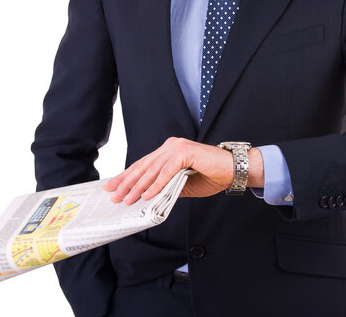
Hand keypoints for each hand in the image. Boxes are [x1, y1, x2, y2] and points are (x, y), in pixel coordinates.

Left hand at [101, 137, 263, 204]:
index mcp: (168, 152)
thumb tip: (146, 198)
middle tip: (113, 194)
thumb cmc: (211, 176)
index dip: (126, 176)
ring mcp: (177, 147)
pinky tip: (147, 195)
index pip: (143, 165)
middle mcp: (170, 146)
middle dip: (126, 182)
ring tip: (127, 198)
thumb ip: (166, 188)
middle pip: (143, 166)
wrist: (234, 170)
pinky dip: (156, 184)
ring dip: (138, 186)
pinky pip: (167, 171)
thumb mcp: (183, 185)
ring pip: (152, 169)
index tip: (112, 187)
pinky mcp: (186, 152)